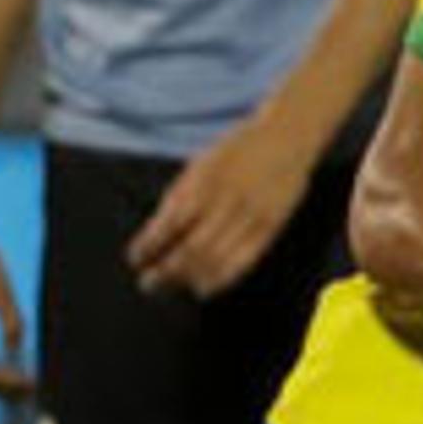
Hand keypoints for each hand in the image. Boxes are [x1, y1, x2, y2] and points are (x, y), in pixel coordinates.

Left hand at [129, 116, 318, 298]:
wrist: (287, 136)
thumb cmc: (238, 149)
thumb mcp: (201, 164)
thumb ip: (180, 196)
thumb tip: (157, 234)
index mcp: (203, 182)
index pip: (168, 224)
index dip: (149, 246)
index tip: (135, 259)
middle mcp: (225, 202)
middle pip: (190, 248)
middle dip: (165, 271)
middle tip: (149, 284)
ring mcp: (250, 216)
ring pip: (215, 260)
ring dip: (190, 278)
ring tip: (175, 287)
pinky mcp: (270, 227)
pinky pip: (243, 262)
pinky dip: (221, 279)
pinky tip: (205, 287)